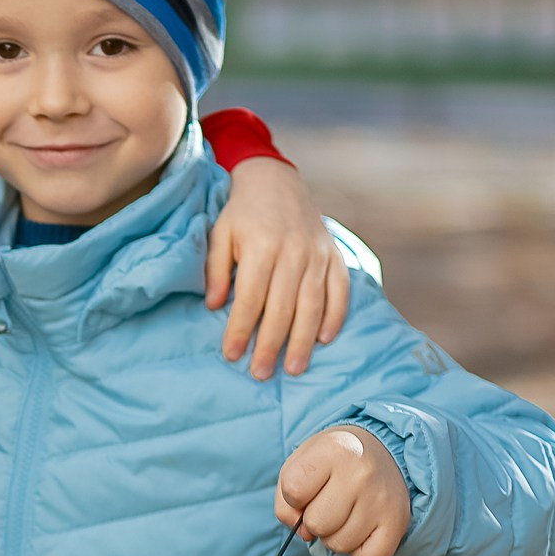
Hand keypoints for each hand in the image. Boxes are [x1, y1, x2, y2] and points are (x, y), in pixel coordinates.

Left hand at [207, 157, 350, 379]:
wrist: (277, 181)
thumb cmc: (242, 213)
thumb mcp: (220, 234)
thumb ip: (216, 270)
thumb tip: (214, 307)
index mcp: (262, 247)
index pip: (250, 299)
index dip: (241, 330)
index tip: (232, 355)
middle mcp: (293, 252)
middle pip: (283, 308)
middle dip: (271, 345)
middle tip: (261, 374)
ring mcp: (318, 254)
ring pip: (313, 305)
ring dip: (304, 340)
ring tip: (295, 368)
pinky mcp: (334, 255)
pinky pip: (340, 291)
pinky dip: (335, 316)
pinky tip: (325, 340)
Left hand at [276, 426, 408, 555]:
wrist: (379, 452)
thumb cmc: (332, 463)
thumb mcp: (299, 464)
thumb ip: (287, 500)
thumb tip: (302, 533)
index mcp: (334, 449)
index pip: (293, 490)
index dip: (293, 497)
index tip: (307, 488)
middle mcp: (362, 473)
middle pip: (317, 523)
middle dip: (314, 521)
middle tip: (327, 504)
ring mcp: (382, 499)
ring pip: (340, 544)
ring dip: (335, 536)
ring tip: (344, 514)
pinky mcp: (398, 522)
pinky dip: (360, 551)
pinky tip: (361, 529)